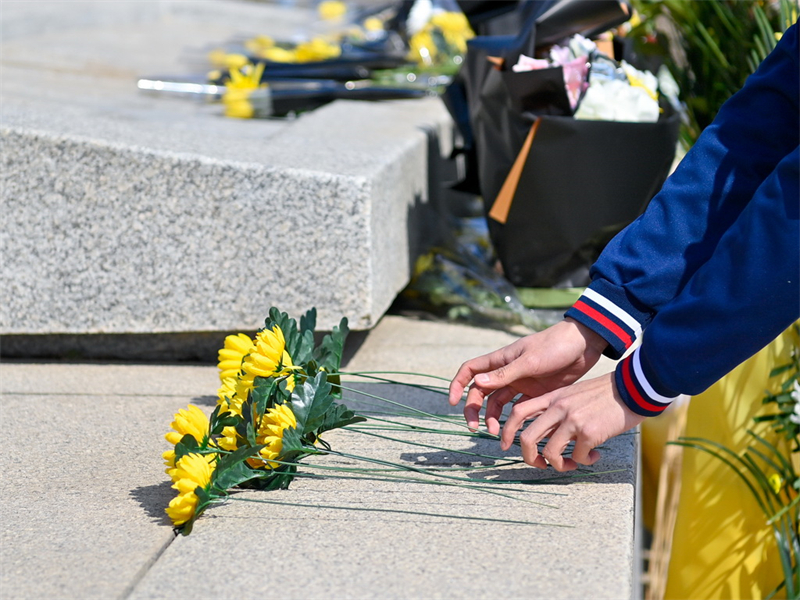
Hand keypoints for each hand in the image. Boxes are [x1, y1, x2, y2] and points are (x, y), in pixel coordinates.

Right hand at [448, 318, 607, 433]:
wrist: (584, 345)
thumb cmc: (555, 346)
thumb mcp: (530, 361)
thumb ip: (504, 374)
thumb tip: (476, 383)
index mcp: (500, 360)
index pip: (470, 370)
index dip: (458, 385)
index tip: (453, 403)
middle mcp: (506, 372)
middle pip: (481, 392)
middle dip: (474, 410)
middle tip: (475, 428)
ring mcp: (520, 383)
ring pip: (497, 403)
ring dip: (493, 418)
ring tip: (498, 433)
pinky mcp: (535, 393)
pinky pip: (518, 408)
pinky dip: (513, 420)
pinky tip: (516, 430)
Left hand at [500, 372, 645, 470]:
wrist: (632, 388)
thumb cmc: (606, 394)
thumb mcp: (574, 394)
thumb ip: (560, 410)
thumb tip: (550, 436)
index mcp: (552, 398)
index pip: (517, 412)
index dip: (507, 431)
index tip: (507, 446)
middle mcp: (557, 408)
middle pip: (527, 438)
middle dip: (529, 458)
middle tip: (541, 465)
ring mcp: (572, 420)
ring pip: (549, 453)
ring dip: (559, 466)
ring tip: (572, 464)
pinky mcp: (588, 432)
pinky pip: (577, 457)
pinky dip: (584, 461)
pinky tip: (594, 456)